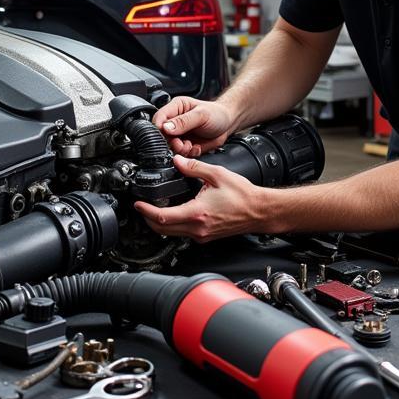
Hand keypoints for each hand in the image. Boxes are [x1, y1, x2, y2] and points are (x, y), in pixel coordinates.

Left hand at [133, 155, 267, 242]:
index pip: (163, 217)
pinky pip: (183, 234)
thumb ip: (194, 167)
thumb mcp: (217, 174)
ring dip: (160, 223)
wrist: (260, 211)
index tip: (138, 204)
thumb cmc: (243, 196)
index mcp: (197, 213)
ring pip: (172, 233)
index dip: (146, 211)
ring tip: (153, 210)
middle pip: (163, 229)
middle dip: (148, 219)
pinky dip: (173, 225)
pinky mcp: (206, 237)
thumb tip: (177, 161)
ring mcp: (202, 235)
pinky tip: (173, 214)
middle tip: (141, 207)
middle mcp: (198, 228)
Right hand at [151, 96, 234, 156]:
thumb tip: (166, 127)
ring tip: (190, 146)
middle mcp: (175, 120)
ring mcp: (180, 133)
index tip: (167, 135)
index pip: (159, 118)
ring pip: (171, 146)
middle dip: (172, 142)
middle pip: (163, 135)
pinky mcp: (185, 144)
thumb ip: (183, 121)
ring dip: (180, 149)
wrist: (228, 124)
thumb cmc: (217, 114)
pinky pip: (181, 153)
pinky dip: (188, 153)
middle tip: (182, 144)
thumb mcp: (201, 115)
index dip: (159, 128)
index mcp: (176, 107)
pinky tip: (196, 148)